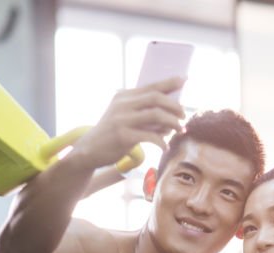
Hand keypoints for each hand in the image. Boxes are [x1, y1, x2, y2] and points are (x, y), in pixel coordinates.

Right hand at [71, 79, 185, 170]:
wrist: (89, 150)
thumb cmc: (111, 135)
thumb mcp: (124, 117)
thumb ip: (144, 114)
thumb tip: (171, 116)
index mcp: (124, 96)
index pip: (150, 86)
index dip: (169, 83)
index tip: (184, 80)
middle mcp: (123, 104)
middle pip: (156, 98)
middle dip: (174, 105)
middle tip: (184, 115)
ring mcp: (122, 119)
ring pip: (156, 115)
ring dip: (172, 123)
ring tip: (180, 130)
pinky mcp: (123, 136)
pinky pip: (150, 136)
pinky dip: (161, 141)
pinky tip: (164, 147)